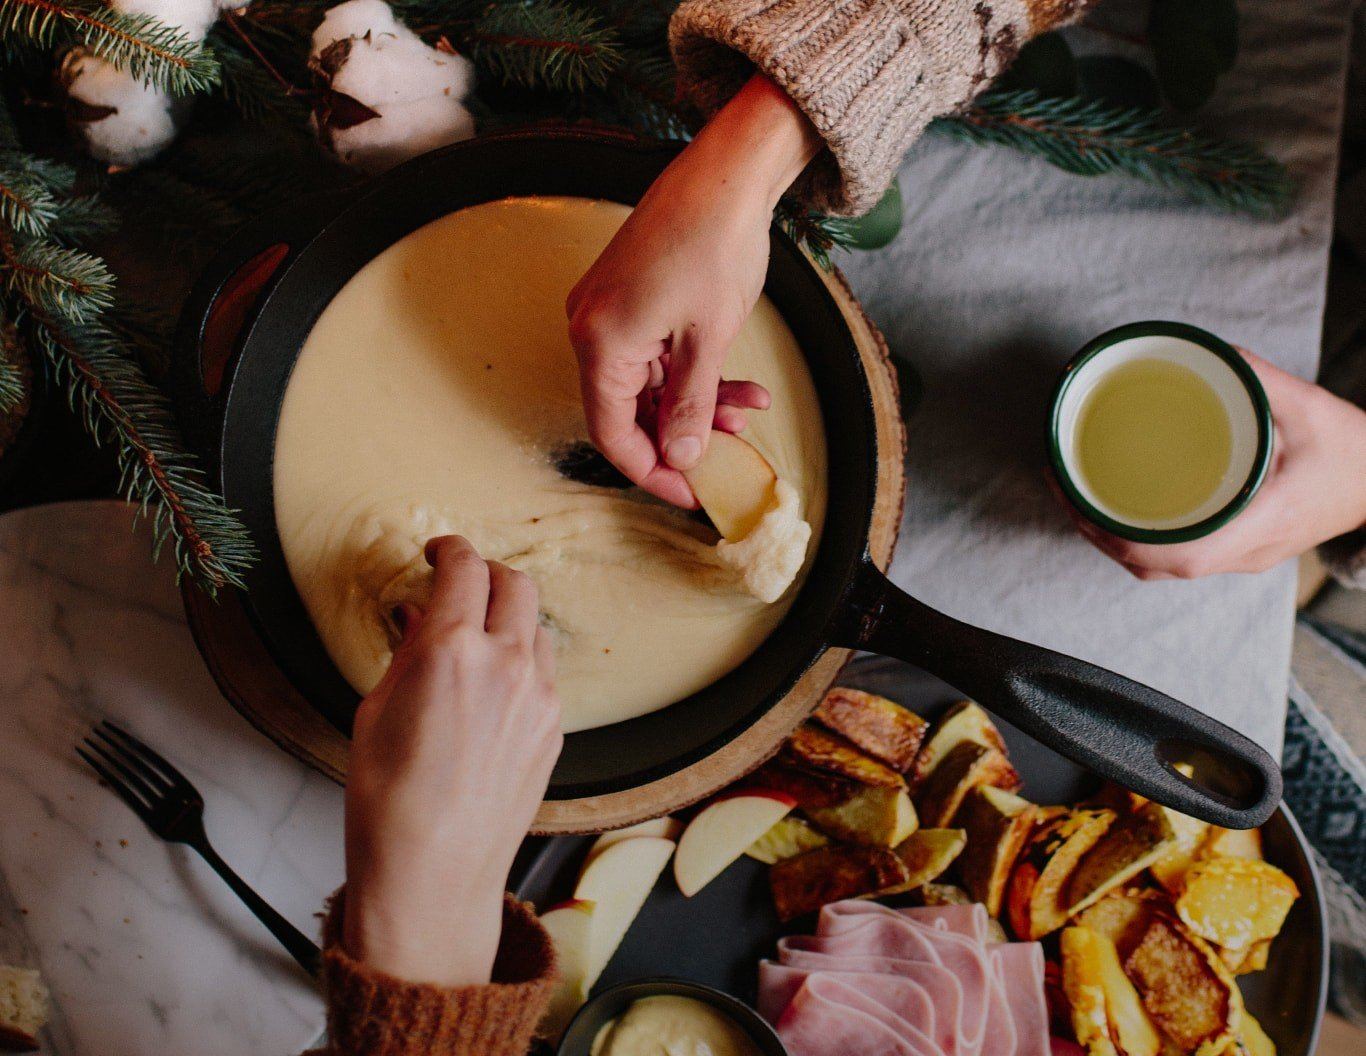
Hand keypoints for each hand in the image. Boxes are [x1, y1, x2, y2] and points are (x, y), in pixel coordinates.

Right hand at [342, 536, 561, 985]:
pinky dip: (521, 664)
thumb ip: (408, 653)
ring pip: (536, 629)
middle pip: (516, 584)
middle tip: (462, 584)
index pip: (465, 568)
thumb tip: (422, 619)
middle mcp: (507, 664)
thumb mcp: (375, 712)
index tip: (439, 552)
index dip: (450, 550)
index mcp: (452, 650)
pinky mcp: (554, 729)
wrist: (434, 874)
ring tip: (475, 642)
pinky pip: (543, 674)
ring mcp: (539, 697)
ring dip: (508, 620)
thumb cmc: (388, 801)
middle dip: (488, 575)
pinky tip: (491, 690)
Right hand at [566, 74, 820, 506]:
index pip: (613, 435)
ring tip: (749, 407)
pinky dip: (692, 373)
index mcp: (601, 343)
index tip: (692, 493)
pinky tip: (740, 383)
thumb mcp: (708, 341)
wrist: (724, 176)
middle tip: (730, 451)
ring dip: (697, 402)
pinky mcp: (628, 301)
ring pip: (649, 386)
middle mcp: (591, 330)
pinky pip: (655, 357)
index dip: (652, 472)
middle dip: (684, 433)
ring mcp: (608, 314)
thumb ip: (689, 406)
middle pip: (630, 412)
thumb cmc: (714, 246)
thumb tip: (680, 458)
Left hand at [1055, 350, 1365, 578]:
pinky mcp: (1242, 550)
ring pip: (1164, 568)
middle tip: (1063, 487)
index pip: (1179, 553)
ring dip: (1116, 542)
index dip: (1120, 538)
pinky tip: (1121, 512)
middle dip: (1100, 534)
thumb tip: (1205, 353)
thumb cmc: (1353, 450)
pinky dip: (1142, 541)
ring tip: (1080, 499)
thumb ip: (1256, 378)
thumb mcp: (1307, 405)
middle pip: (1156, 566)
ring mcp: (1243, 556)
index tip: (1079, 501)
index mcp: (1259, 523)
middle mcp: (1245, 550)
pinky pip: (1180, 558)